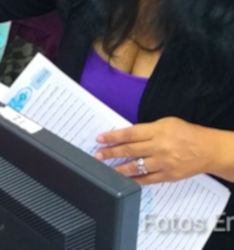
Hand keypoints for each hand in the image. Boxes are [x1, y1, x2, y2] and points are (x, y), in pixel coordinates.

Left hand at [94, 117, 215, 184]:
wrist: (207, 150)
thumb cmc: (185, 133)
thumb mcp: (165, 123)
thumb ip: (146, 130)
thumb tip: (125, 136)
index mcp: (157, 131)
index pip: (129, 134)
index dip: (112, 137)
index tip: (99, 139)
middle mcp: (159, 147)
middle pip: (129, 150)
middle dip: (110, 153)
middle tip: (97, 155)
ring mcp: (163, 163)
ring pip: (136, 166)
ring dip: (118, 168)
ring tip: (105, 169)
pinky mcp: (167, 176)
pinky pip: (147, 179)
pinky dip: (134, 180)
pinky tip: (123, 180)